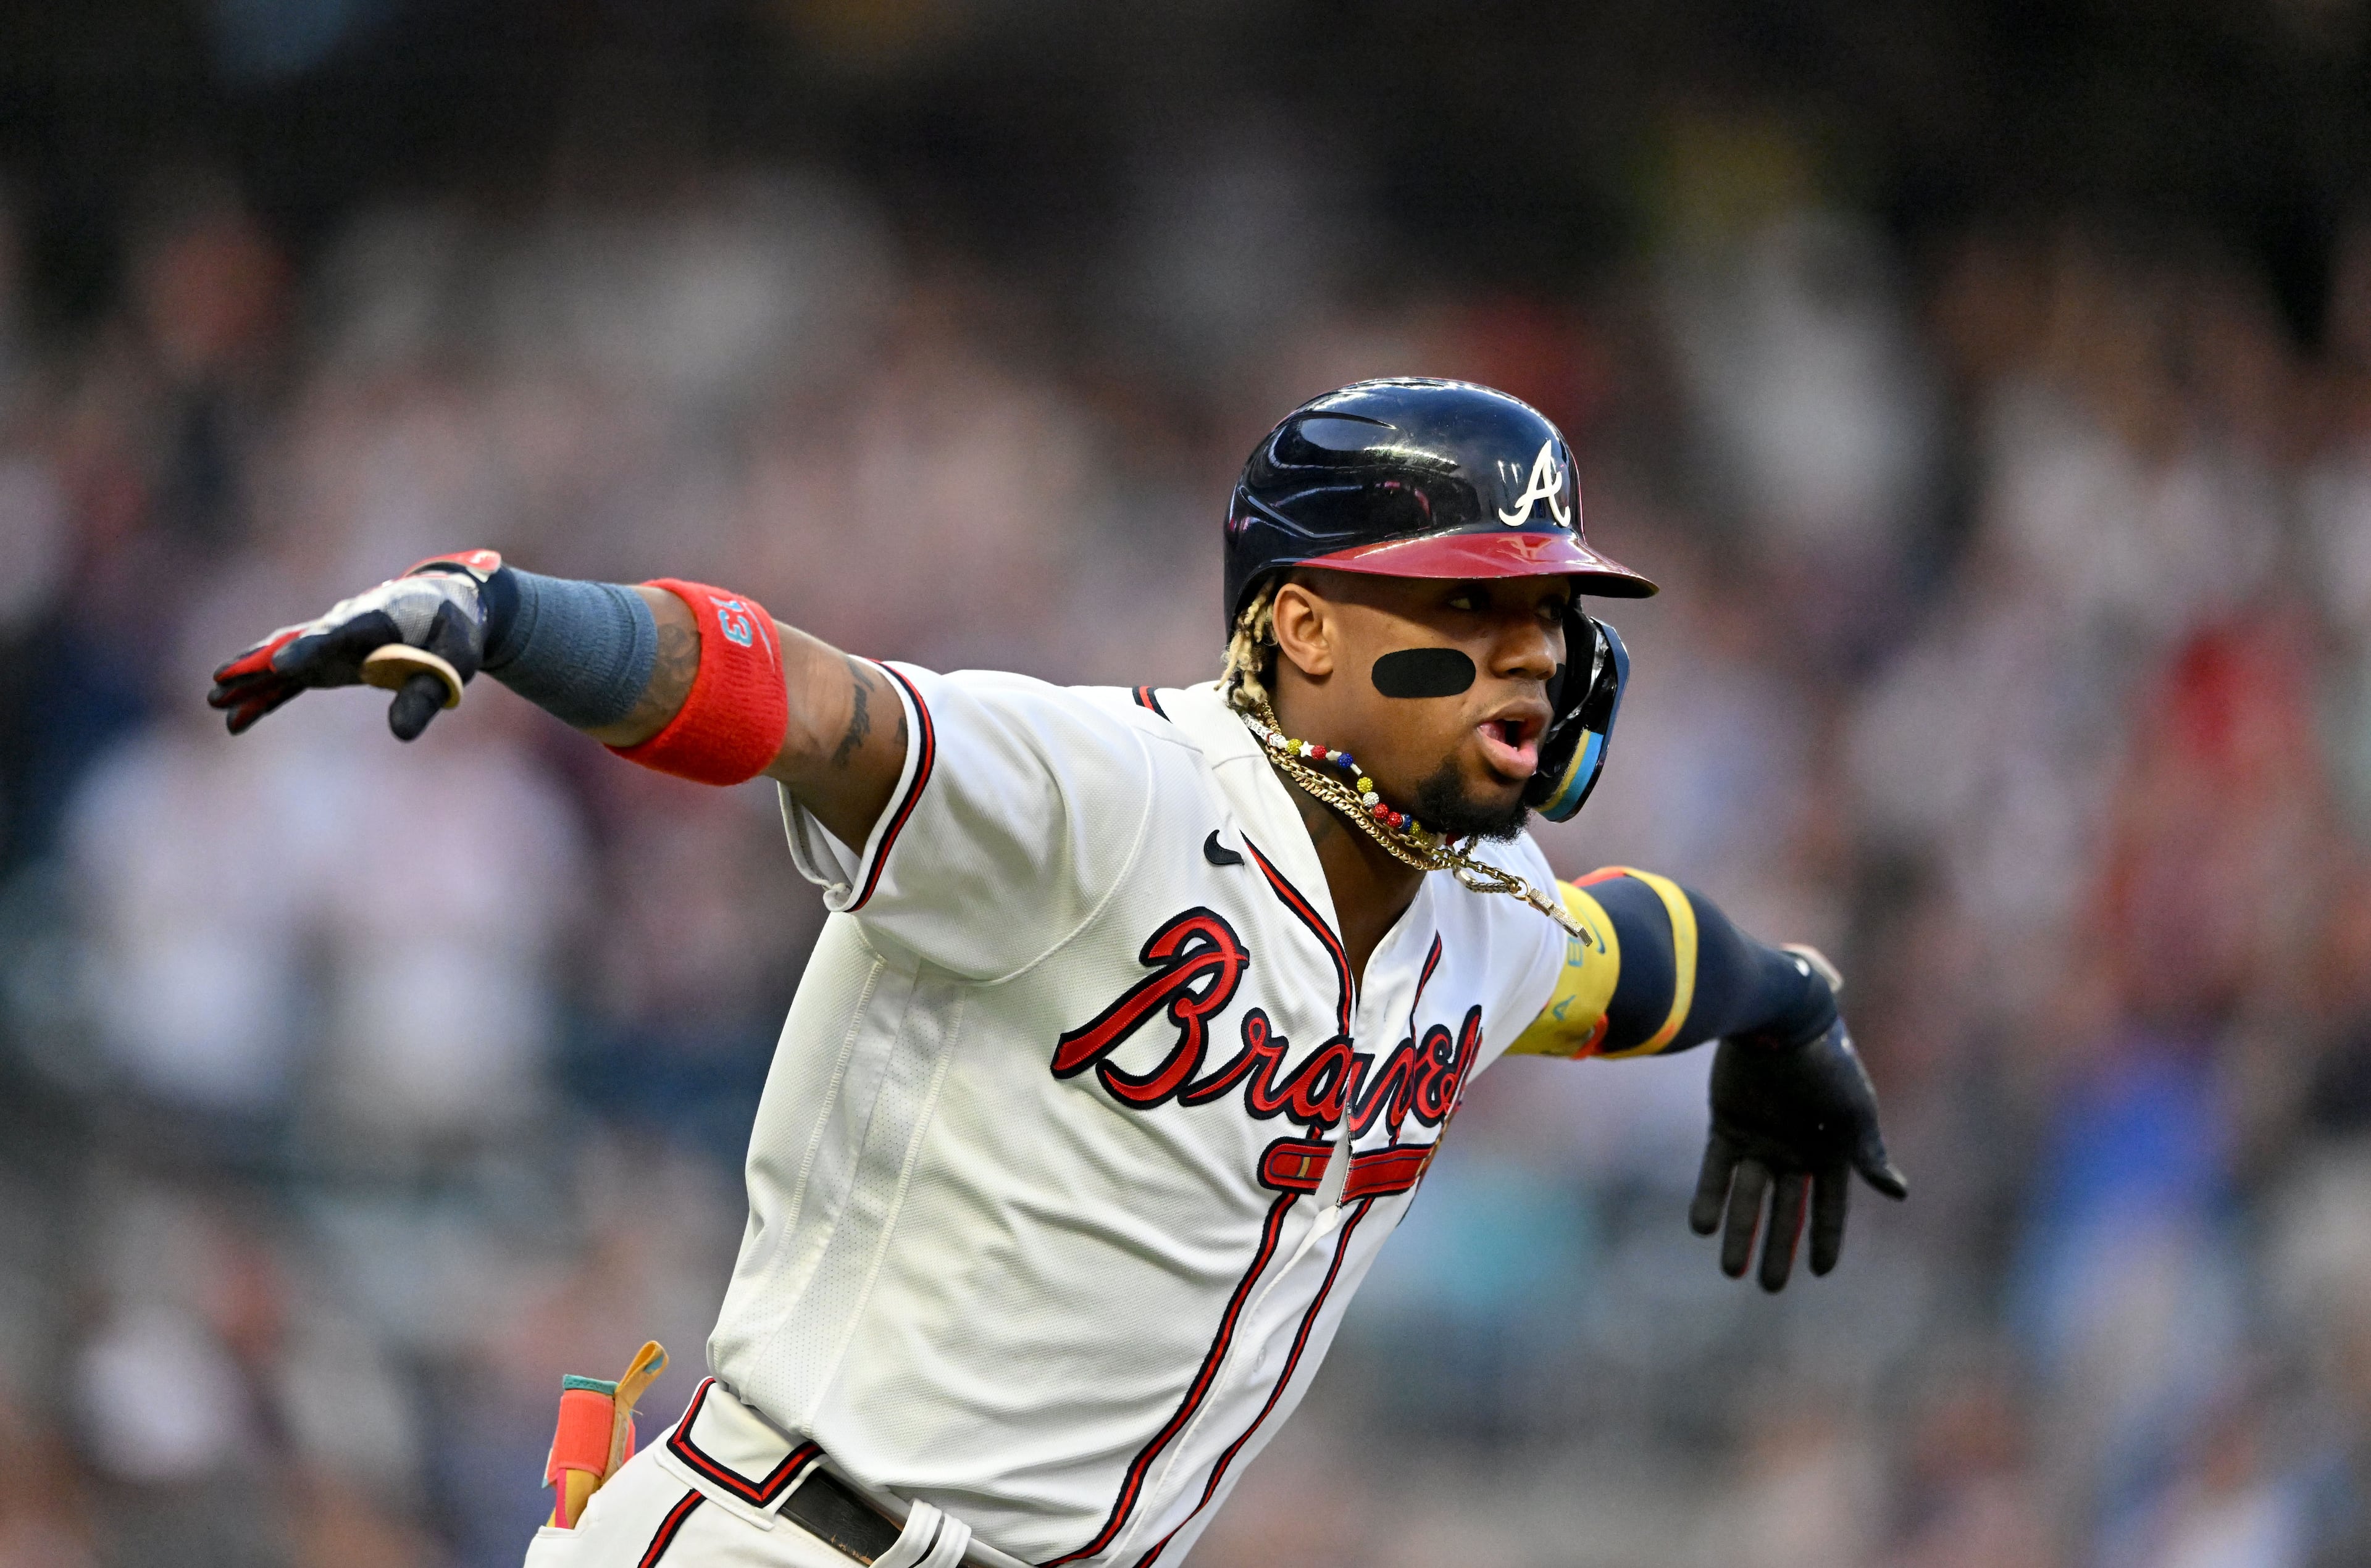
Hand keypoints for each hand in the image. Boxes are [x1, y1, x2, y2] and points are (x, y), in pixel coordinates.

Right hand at [209, 551, 501, 740]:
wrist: (453, 607)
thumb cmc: (455, 634)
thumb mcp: (453, 665)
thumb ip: (425, 695)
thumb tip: (400, 735)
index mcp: (378, 617)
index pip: (339, 633)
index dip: (310, 648)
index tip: (280, 663)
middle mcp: (344, 625)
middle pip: (296, 644)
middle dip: (259, 663)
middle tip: (221, 681)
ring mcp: (331, 641)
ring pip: (284, 661)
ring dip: (251, 680)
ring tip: (214, 701)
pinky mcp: (328, 658)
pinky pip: (291, 679)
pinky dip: (267, 697)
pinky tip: (237, 719)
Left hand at [1689, 1017, 1907, 1290]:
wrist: (1777, 1016)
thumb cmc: (1825, 1062)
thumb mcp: (1854, 1110)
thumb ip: (1868, 1153)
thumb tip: (1897, 1193)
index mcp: (1831, 1149)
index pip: (1829, 1203)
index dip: (1825, 1237)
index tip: (1821, 1272)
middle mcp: (1795, 1148)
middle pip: (1787, 1208)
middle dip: (1780, 1247)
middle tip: (1769, 1288)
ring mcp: (1760, 1136)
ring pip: (1749, 1195)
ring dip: (1740, 1231)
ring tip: (1730, 1270)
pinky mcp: (1727, 1122)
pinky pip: (1717, 1169)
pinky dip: (1710, 1197)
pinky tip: (1703, 1227)